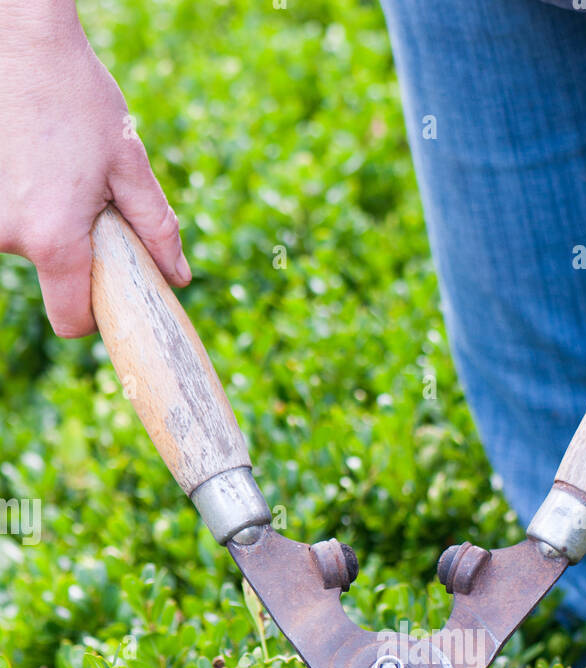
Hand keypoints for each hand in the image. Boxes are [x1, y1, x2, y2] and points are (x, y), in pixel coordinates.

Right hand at [0, 0, 189, 338]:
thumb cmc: (77, 97)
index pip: (69, 320)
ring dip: (47, 219)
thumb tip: (178, 276)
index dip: (92, 317)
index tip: (106, 295)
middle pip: (50, 273)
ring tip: (58, 169)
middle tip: (87, 200)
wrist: (19, 38)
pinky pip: (6, 215)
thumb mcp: (129, 164)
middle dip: (74, 249)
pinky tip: (34, 160)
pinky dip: (22, 198)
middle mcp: (9, 236)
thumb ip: (156, 228)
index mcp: (54, 240)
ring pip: (26, 241)